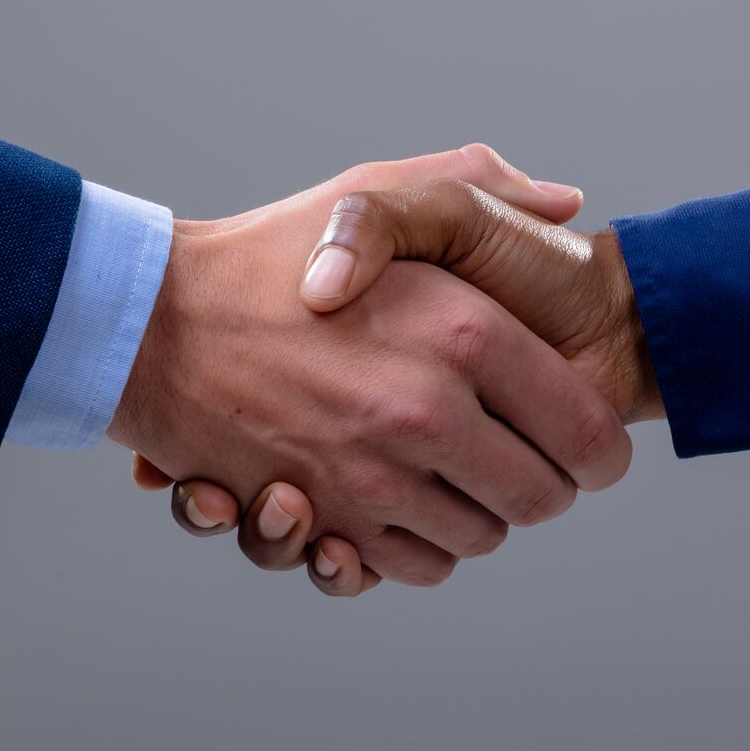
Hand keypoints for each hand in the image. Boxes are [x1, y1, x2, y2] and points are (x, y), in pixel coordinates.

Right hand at [111, 147, 633, 586]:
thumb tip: (568, 203)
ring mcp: (375, 479)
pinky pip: (408, 567)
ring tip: (446, 468)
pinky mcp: (327, 523)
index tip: (583, 440)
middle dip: (540, 486)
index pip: (587, 432)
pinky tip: (394, 500)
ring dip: (471, 515)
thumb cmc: (269, 251)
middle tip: (515, 455)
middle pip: (542, 501)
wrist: (152, 320)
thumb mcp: (381, 189)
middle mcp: (428, 415)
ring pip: (477, 540)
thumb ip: (483, 183)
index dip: (597, 446)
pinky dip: (408, 547)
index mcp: (465, 334)